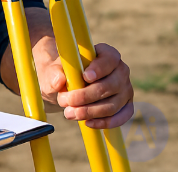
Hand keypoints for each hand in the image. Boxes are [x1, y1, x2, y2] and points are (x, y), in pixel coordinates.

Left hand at [2, 9, 133, 129]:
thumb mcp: (53, 68)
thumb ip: (54, 72)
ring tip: (69, 113)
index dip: (99, 68)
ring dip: (90, 112)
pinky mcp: (125, 105)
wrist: (66, 84)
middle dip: (86, 96)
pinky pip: (120, 117)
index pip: (109, 59)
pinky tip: (87, 123)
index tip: (85, 77)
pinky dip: (104, 122)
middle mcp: (120, 70)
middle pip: (110, 85)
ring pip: (113, 104)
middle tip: (65, 101)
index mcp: (106, 53)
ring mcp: (125, 89)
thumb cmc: (62, 72)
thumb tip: (59, 80)